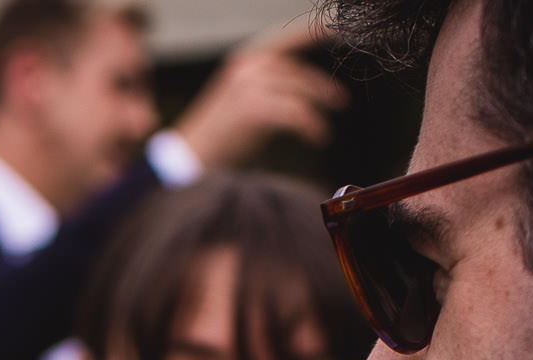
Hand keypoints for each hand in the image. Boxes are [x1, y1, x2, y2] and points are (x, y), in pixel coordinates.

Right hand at [174, 21, 350, 168]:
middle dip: (322, 86)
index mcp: (243, 62)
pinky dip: (312, 126)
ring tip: (325, 130)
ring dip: (318, 108)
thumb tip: (300, 92)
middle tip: (341, 101)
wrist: (190, 158)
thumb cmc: (217, 137)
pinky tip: (319, 137)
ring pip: (299, 90)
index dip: (309, 35)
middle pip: (297, 70)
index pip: (284, 42)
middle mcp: (247, 67)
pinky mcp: (254, 108)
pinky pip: (297, 113)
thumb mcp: (240, 101)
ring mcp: (250, 85)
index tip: (333, 29)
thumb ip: (267, 89)